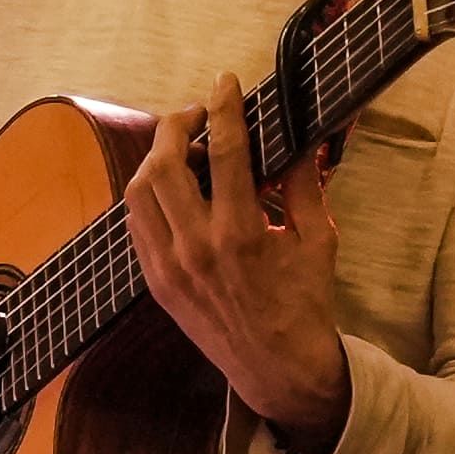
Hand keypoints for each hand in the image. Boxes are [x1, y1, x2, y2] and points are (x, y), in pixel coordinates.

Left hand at [122, 86, 350, 447]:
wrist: (279, 370)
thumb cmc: (305, 304)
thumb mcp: (318, 240)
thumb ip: (303, 184)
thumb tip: (300, 137)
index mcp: (241, 234)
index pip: (225, 152)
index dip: (224, 108)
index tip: (225, 82)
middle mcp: (197, 248)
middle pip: (164, 164)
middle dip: (177, 126)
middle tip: (198, 115)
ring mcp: (170, 267)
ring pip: (139, 191)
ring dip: (156, 158)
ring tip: (181, 148)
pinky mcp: (157, 283)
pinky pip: (136, 224)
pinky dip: (147, 195)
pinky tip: (170, 186)